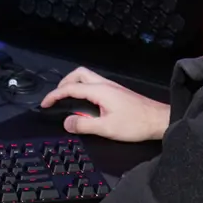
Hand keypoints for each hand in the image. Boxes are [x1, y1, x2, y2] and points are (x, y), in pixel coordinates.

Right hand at [40, 66, 170, 142]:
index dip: (54, 95)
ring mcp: (112, 86)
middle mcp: (104, 84)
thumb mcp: (107, 129)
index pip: (70, 88)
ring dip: (73, 84)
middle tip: (56, 98)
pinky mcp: (116, 91)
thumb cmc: (135, 124)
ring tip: (66, 98)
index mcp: (100, 90)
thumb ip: (84, 125)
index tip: (44, 104)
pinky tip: (84, 101)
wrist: (158, 119)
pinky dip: (83, 87)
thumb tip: (66, 122)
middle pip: (79, 74)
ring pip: (87, 77)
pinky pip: (94, 83)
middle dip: (63, 83)